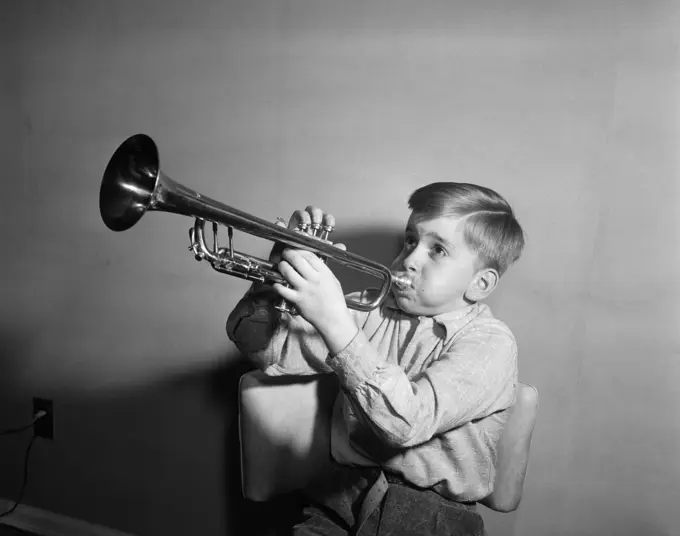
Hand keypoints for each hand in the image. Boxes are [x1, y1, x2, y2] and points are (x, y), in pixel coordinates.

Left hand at [272, 206, 357, 351]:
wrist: (334, 319)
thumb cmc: (335, 301)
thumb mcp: (333, 280)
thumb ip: (325, 268)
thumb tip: (326, 253)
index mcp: (324, 273)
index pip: (309, 255)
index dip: (300, 249)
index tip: (296, 249)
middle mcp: (314, 279)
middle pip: (296, 259)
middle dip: (288, 254)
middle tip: (285, 254)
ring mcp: (304, 289)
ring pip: (288, 272)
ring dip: (282, 266)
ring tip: (281, 265)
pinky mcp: (297, 300)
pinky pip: (283, 290)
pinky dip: (277, 285)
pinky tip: (277, 283)